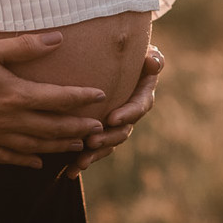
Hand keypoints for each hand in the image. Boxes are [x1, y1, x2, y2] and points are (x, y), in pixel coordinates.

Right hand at [0, 32, 107, 166]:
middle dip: (77, 127)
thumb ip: (25, 46)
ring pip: (32, 146)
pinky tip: (36, 163)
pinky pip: (5, 157)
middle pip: (50, 127)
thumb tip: (58, 39)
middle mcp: (5, 120)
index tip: (100, 95)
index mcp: (12, 94)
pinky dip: (24, 161)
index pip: (57, 99)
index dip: (81, 98)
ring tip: (77, 145)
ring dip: (57, 146)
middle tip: (98, 128)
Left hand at [65, 44, 163, 177]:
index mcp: (141, 95)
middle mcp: (129, 113)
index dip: (127, 114)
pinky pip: (93, 149)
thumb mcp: (143, 51)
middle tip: (91, 141)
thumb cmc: (128, 52)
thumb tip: (152, 62)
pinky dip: (83, 160)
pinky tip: (70, 171)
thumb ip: (152, 58)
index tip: (112, 118)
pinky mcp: (99, 131)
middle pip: (122, 131)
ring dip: (95, 154)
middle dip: (107, 138)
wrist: (109, 59)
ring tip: (79, 162)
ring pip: (108, 144)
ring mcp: (114, 125)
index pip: (138, 106)